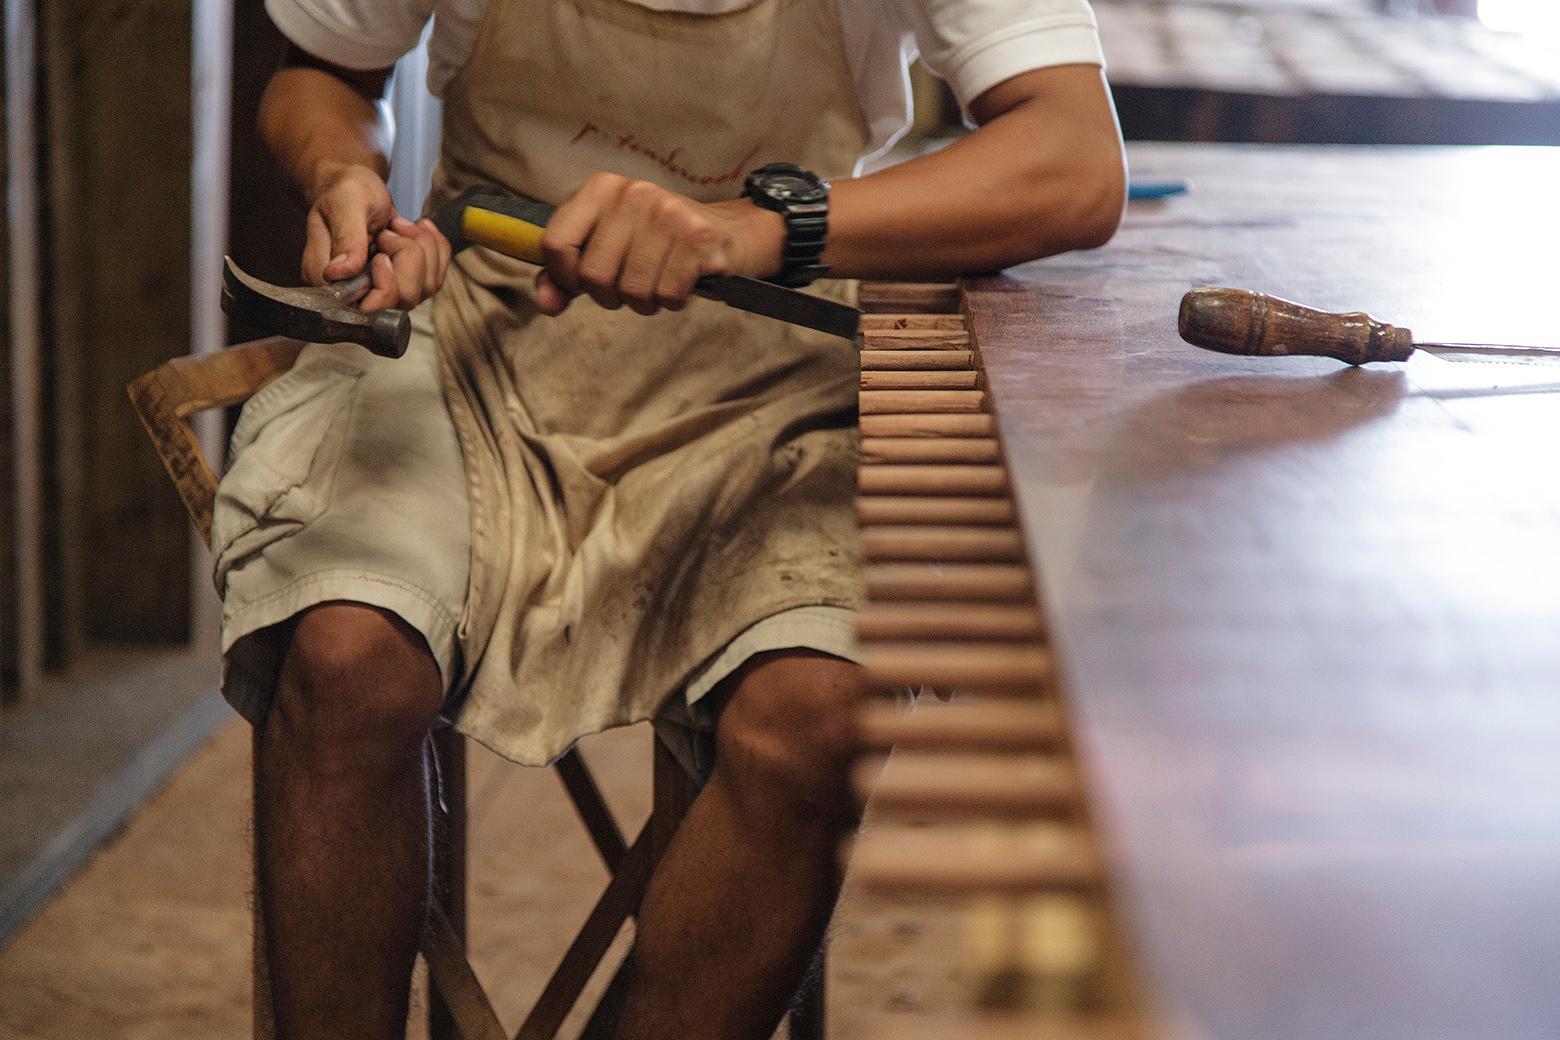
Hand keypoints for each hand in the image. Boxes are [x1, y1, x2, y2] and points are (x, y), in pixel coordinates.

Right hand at [302, 163, 450, 311]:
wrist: (359, 188)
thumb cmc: (345, 191)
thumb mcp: (345, 204)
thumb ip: (346, 238)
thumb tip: (338, 273)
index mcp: (330, 281)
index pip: (367, 308)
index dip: (385, 284)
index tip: (382, 249)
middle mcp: (358, 293)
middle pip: (404, 299)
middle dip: (408, 256)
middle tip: (391, 229)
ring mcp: (385, 290)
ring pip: (425, 288)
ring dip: (423, 248)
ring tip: (400, 225)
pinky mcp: (407, 283)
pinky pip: (437, 277)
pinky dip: (435, 248)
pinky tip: (417, 229)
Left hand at [536, 173, 784, 316]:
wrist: (730, 234)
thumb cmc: (660, 245)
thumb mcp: (609, 250)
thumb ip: (568, 276)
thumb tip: (544, 302)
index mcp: (602, 188)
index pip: (554, 244)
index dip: (566, 278)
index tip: (585, 283)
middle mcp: (632, 193)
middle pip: (592, 275)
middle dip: (610, 297)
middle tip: (631, 287)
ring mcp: (666, 213)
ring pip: (630, 290)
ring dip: (644, 302)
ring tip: (658, 284)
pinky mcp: (697, 238)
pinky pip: (665, 295)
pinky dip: (672, 301)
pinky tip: (681, 283)